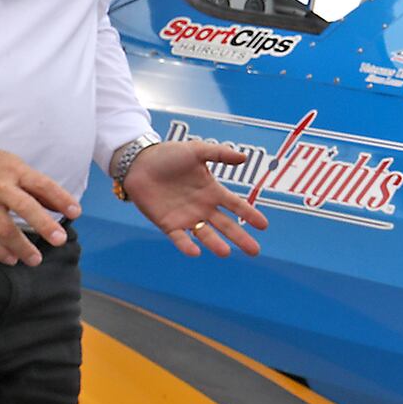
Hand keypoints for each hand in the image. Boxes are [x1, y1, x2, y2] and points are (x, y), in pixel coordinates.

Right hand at [0, 115, 78, 265]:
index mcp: (15, 170)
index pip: (43, 185)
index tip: (75, 212)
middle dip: (44, 225)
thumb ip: (35, 185)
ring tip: (35, 260)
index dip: (61, 198)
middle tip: (59, 240)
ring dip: (22, 247)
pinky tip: (10, 259)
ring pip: (4, 228)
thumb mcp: (11, 164)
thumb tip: (60, 204)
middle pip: (25, 207)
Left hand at [123, 141, 269, 256]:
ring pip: (205, 234)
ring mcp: (186, 217)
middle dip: (240, 238)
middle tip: (254, 251)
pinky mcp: (168, 224)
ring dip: (215, 244)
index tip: (263, 226)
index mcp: (212, 191)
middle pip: (226, 225)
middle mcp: (202, 207)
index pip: (236, 206)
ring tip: (225, 252)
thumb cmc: (169, 155)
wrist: (139, 162)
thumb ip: (220, 154)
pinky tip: (196, 252)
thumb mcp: (197, 150)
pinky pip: (180, 238)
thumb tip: (244, 158)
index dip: (249, 215)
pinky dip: (187, 246)